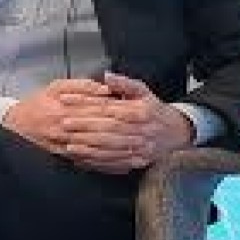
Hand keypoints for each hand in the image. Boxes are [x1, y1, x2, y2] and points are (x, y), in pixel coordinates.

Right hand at [1, 78, 150, 166]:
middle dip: (125, 136)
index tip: (140, 115)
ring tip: (140, 155)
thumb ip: (81, 86)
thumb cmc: (38, 102)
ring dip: (119, 154)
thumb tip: (105, 89)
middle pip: (101, 133)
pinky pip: (89, 163)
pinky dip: (106, 166)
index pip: (98, 111)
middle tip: (146, 138)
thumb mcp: (56, 86)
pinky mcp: (65, 157)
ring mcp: (65, 145)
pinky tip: (122, 167)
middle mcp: (66, 129)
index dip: (120, 113)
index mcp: (66, 108)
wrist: (15, 124)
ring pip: (98, 151)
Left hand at [66, 74, 195, 173]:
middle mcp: (141, 130)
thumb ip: (124, 83)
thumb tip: (107, 76)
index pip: (108, 107)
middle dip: (84, 127)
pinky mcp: (137, 161)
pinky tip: (83, 158)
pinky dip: (97, 162)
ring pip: (110, 148)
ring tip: (69, 143)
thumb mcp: (144, 91)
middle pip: (107, 129)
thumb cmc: (155, 110)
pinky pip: (115, 163)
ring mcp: (140, 148)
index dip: (86, 105)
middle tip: (65, 125)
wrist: (175, 132)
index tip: (68, 103)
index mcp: (141, 111)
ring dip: (88, 147)